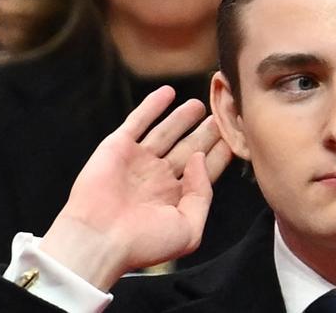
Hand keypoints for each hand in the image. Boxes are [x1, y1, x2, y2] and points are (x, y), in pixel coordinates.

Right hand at [39, 86, 231, 290]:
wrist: (99, 240)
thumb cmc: (145, 242)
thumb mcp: (190, 228)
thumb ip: (203, 194)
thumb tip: (201, 159)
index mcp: (176, 198)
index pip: (204, 171)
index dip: (219, 154)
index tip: (236, 137)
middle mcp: (158, 178)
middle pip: (189, 148)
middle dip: (206, 133)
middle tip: (223, 114)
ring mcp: (138, 161)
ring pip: (167, 132)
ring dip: (183, 117)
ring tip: (201, 104)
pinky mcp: (118, 147)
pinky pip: (138, 121)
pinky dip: (153, 105)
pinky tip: (168, 92)